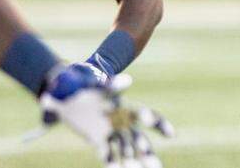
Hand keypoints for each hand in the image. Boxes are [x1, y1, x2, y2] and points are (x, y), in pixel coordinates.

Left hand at [37, 64, 172, 166]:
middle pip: (139, 139)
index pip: (149, 115)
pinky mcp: (98, 139)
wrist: (68, 94)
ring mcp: (111, 132)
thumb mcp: (99, 85)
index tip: (171, 134)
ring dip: (133, 162)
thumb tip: (128, 80)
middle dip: (147, 152)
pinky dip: (112, 163)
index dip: (160, 124)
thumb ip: (113, 85)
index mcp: (127, 107)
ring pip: (126, 150)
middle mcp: (122, 121)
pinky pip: (107, 154)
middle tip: (156, 166)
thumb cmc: (86, 86)